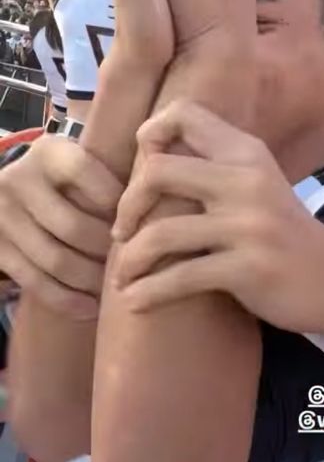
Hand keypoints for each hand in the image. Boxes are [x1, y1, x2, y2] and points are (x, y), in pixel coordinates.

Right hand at [0, 138, 123, 317]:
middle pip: (72, 226)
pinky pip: (34, 282)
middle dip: (107, 251)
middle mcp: (18, 179)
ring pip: (55, 260)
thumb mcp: (80, 158)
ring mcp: (2, 216)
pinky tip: (92, 308)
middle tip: (136, 263)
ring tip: (118, 286)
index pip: (86, 173)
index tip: (141, 220)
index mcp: (48, 153)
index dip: (116, 200)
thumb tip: (168, 191)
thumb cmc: (65, 177)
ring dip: (91, 280)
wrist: (7, 191)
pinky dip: (66, 300)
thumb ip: (114, 164)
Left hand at [111, 103, 323, 332]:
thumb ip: (215, 168)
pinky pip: (180, 279)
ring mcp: (247, 225)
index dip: (150, 133)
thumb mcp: (257, 185)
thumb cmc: (285, 233)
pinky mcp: (247, 269)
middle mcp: (246, 180)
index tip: (140, 171)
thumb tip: (149, 160)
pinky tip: (135, 301)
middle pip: (158, 171)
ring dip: (130, 260)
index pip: (184, 114)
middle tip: (123, 231)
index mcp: (246, 152)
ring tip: (123, 277)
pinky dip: (147, 294)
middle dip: (127, 204)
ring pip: (161, 233)